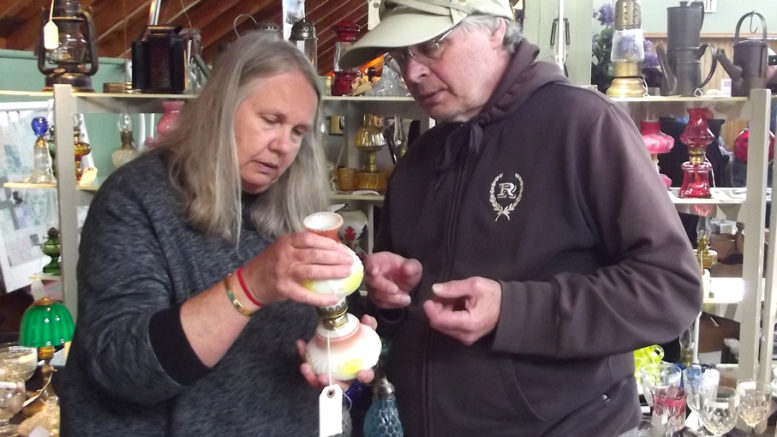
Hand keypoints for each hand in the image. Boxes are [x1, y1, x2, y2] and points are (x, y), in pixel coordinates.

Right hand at [240, 231, 354, 306]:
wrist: (251, 282)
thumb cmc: (271, 263)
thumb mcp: (282, 247)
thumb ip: (300, 245)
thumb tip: (330, 247)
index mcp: (286, 242)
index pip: (309, 238)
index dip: (327, 242)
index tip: (340, 247)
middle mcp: (286, 256)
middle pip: (315, 255)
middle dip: (335, 257)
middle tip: (349, 260)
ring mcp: (285, 273)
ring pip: (313, 271)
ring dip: (333, 272)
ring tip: (346, 272)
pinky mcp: (285, 289)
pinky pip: (306, 295)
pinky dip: (321, 298)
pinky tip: (334, 298)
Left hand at [297, 315, 376, 390]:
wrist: (344, 348)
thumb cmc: (356, 347)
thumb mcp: (364, 336)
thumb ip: (369, 328)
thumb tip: (367, 318)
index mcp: (359, 372)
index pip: (365, 377)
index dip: (364, 376)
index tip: (361, 373)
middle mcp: (346, 379)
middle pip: (339, 387)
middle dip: (331, 384)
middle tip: (323, 377)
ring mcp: (331, 379)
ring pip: (321, 384)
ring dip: (312, 377)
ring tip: (305, 366)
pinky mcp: (318, 374)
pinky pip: (310, 370)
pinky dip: (305, 360)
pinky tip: (301, 346)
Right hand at [364, 252, 421, 308]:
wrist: (406, 282)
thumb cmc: (406, 270)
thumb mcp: (413, 266)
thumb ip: (412, 266)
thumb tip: (408, 269)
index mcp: (378, 261)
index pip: (370, 262)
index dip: (371, 267)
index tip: (374, 271)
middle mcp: (371, 274)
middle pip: (372, 281)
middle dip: (384, 286)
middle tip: (396, 290)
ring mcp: (372, 287)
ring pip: (376, 295)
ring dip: (391, 298)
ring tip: (406, 298)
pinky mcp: (376, 299)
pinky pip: (381, 303)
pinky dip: (393, 304)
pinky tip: (403, 301)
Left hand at [423, 277, 501, 344]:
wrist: (510, 309)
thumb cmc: (494, 296)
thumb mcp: (474, 285)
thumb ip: (453, 288)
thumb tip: (435, 289)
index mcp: (468, 323)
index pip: (440, 320)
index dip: (430, 309)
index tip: (429, 298)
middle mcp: (465, 335)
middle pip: (438, 324)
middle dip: (437, 308)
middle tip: (445, 294)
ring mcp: (465, 339)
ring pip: (442, 326)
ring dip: (443, 311)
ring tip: (454, 298)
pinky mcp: (465, 338)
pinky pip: (449, 327)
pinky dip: (448, 315)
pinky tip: (457, 305)